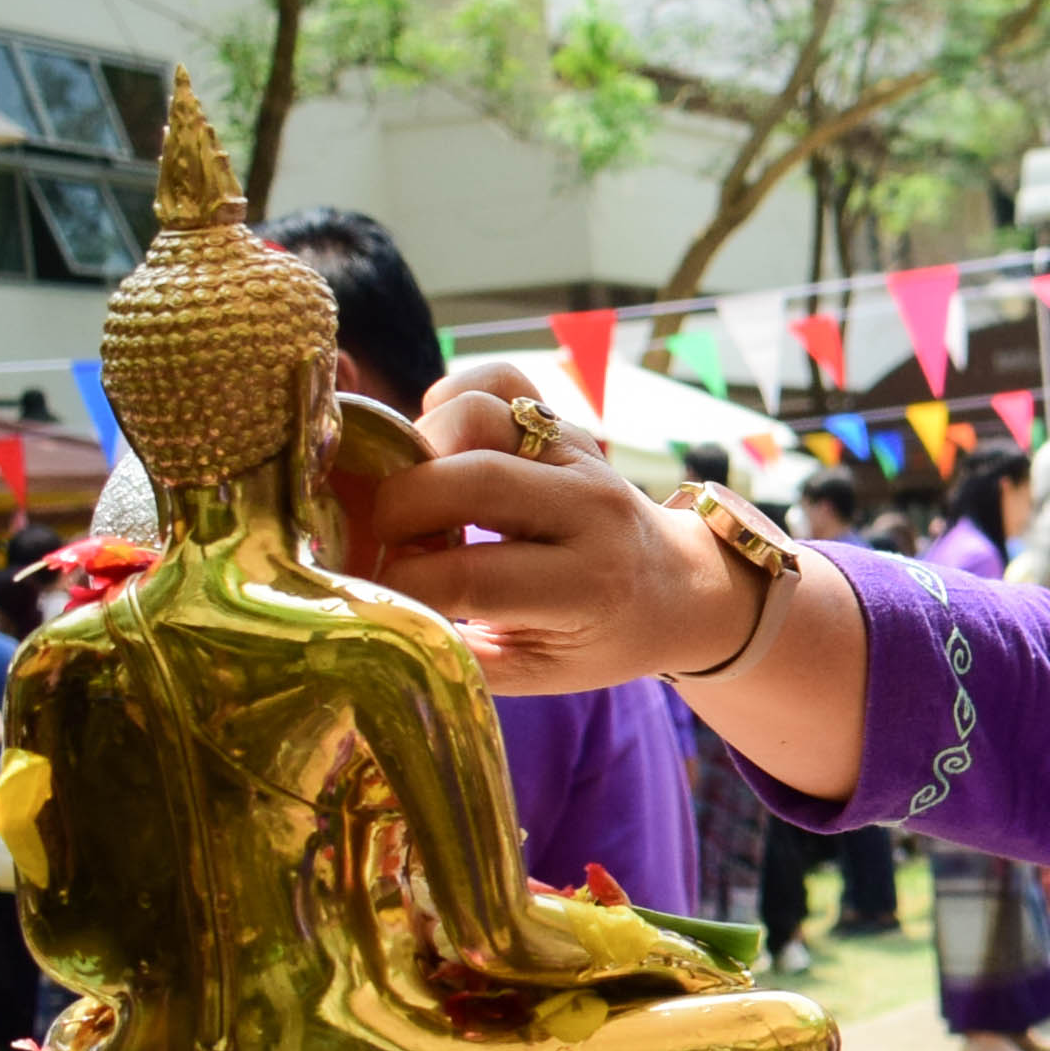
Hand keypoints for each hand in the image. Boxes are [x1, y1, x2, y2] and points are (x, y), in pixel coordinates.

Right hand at [359, 363, 755, 691]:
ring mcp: (580, 454)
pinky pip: (497, 378)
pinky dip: (449, 401)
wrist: (678, 584)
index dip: (402, 584)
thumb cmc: (601, 637)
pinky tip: (442, 451)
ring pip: (478, 412)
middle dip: (400, 511)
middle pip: (470, 478)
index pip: (470, 576)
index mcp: (588, 585)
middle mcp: (588, 508)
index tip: (372, 594)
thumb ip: (461, 657)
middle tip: (386, 542)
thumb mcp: (540, 672)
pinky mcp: (565, 421)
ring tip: (416, 499)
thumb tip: (371, 628)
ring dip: (419, 450)